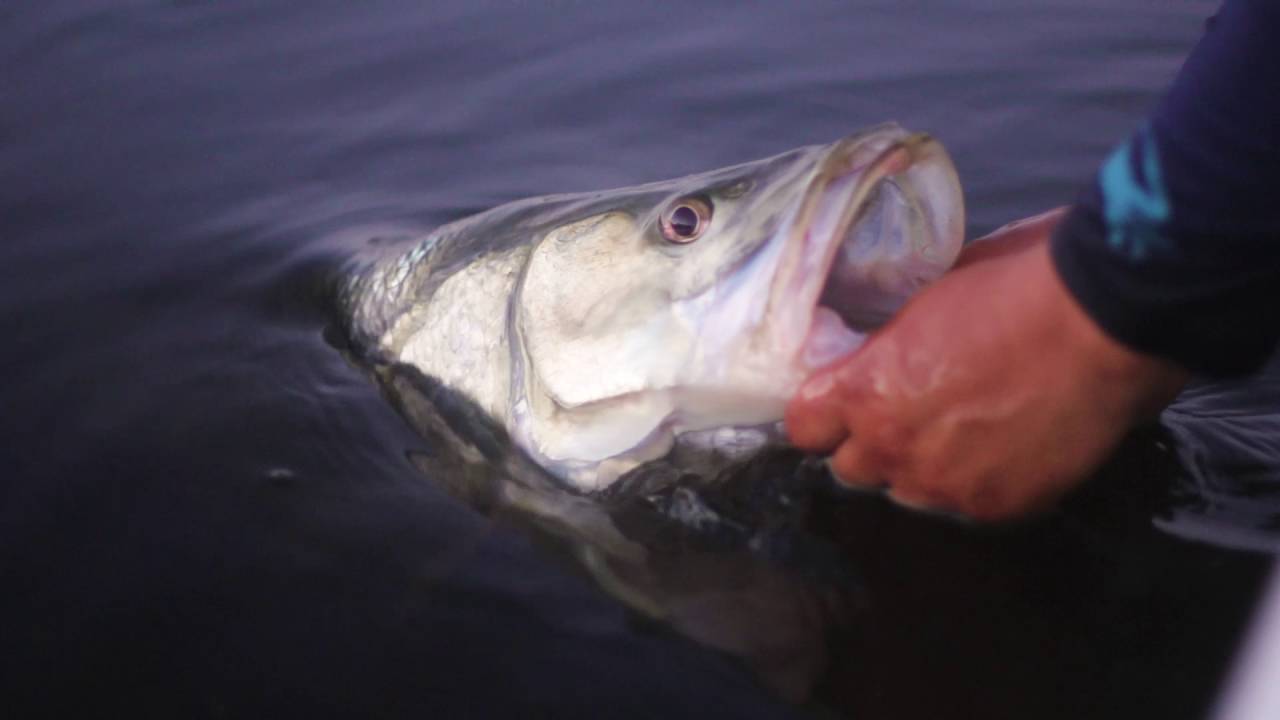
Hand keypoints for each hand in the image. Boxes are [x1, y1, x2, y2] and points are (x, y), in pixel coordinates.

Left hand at [785, 209, 1187, 520]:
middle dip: (872, 442)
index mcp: (865, 391)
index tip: (839, 402)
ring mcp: (946, 486)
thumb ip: (893, 346)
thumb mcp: (931, 299)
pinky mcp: (999, 507)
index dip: (821, 414)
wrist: (1107, 319)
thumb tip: (888, 353)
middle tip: (909, 413)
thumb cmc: (1020, 284)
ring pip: (908, 492)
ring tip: (966, 432)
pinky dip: (980, 480)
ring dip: (923, 467)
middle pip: (851, 468)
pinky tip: (1010, 447)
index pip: (804, 428)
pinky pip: (967, 504)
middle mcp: (894, 449)